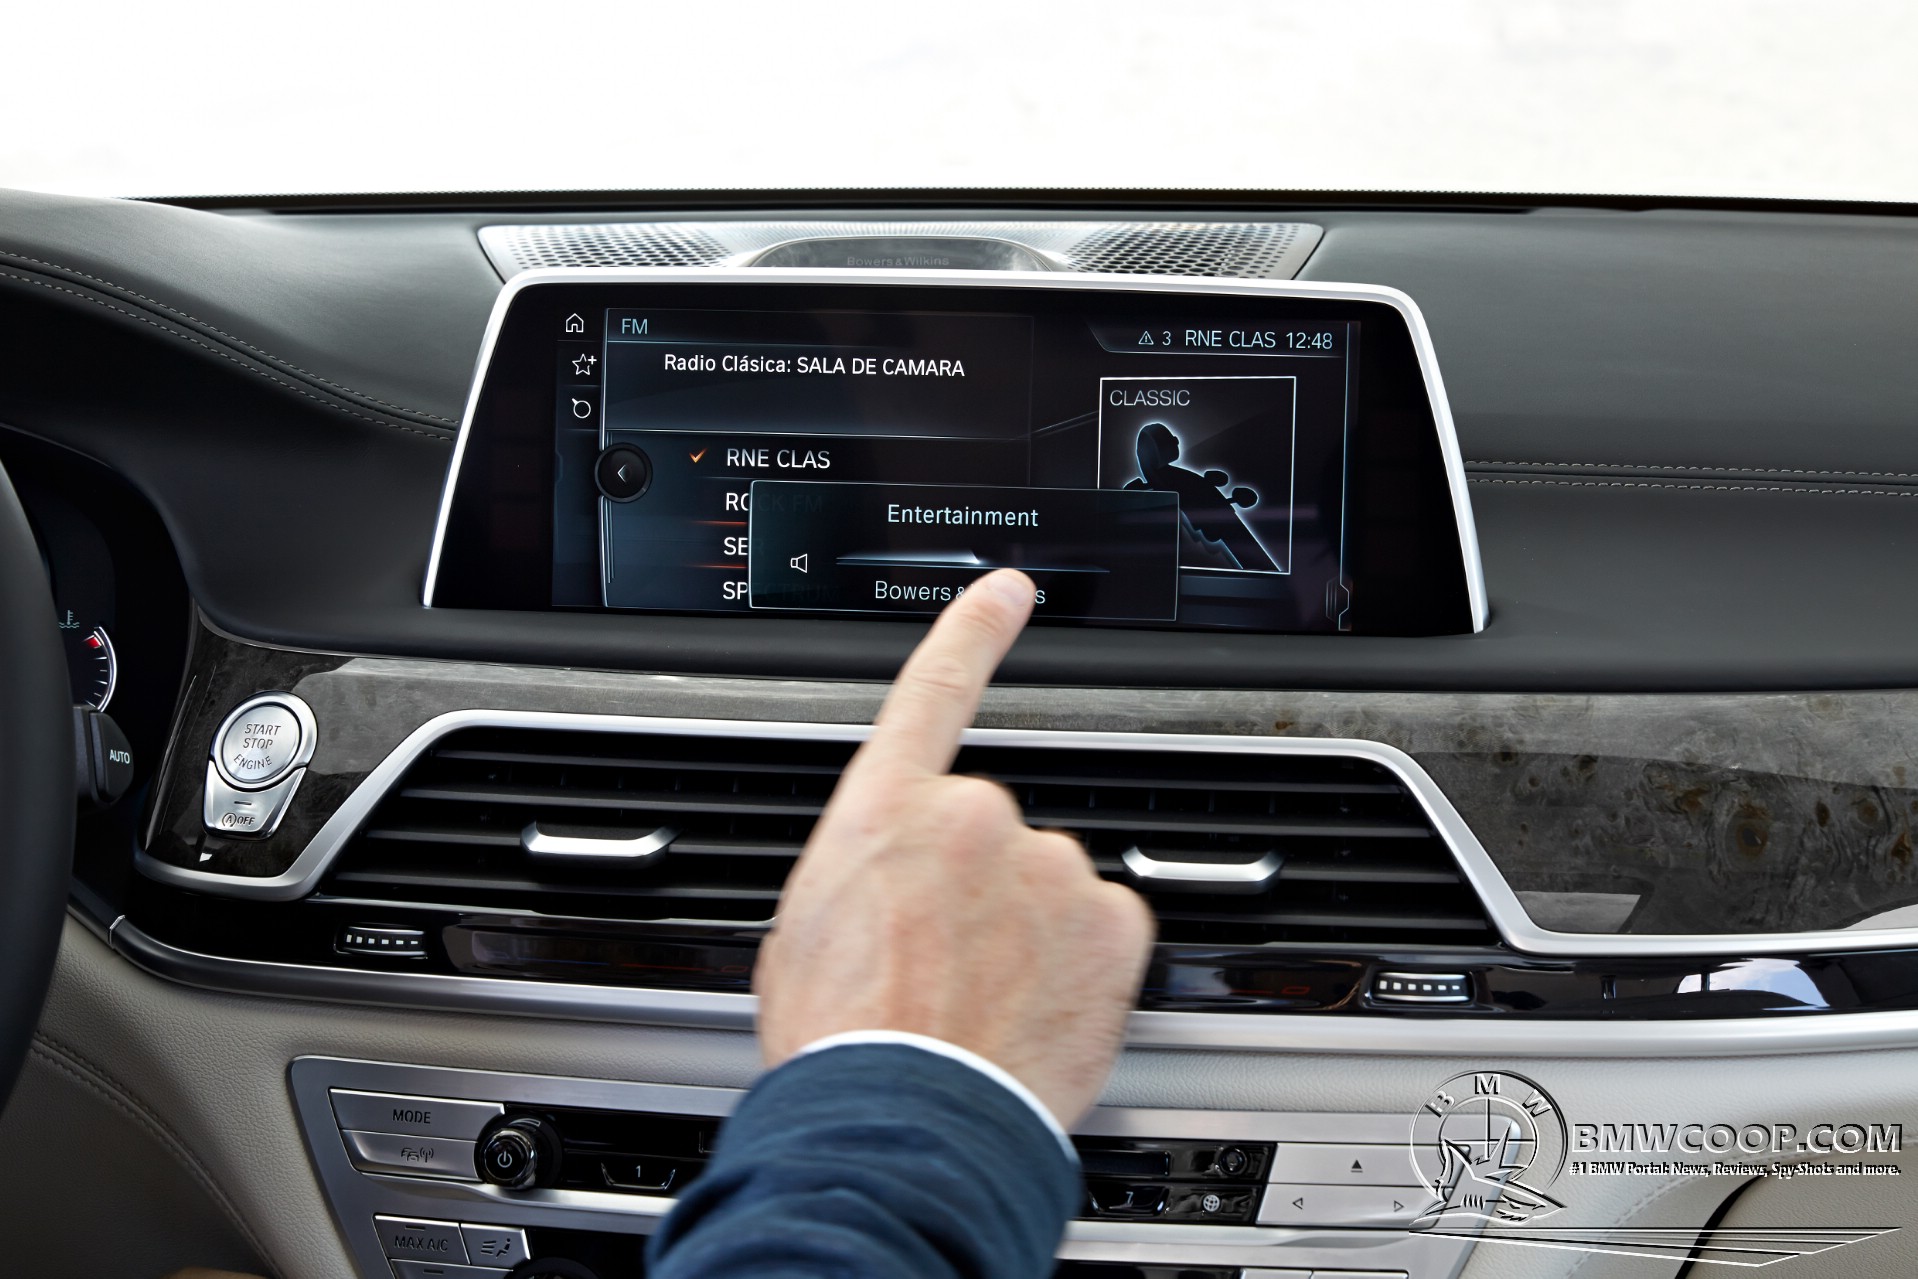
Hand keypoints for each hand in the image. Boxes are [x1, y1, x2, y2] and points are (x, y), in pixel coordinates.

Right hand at [755, 568, 1155, 1127]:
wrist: (900, 1124)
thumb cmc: (839, 1045)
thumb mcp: (800, 940)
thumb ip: (854, 884)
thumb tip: (873, 900)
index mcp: (888, 812)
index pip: (934, 690)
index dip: (974, 632)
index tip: (1010, 592)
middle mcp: (977, 818)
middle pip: (994, 836)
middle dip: (979, 892)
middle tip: (944, 967)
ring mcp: (1051, 867)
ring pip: (1052, 888)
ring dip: (1029, 934)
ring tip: (982, 1005)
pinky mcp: (1112, 924)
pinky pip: (1105, 930)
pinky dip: (1080, 966)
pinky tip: (1034, 1011)